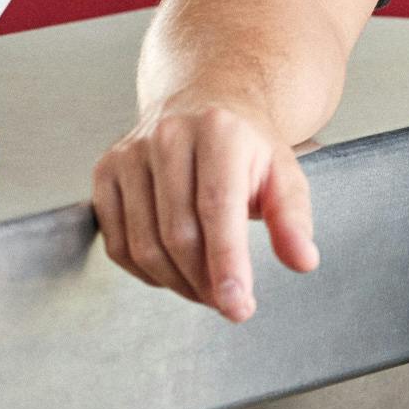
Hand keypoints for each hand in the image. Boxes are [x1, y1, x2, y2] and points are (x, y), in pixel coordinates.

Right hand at [91, 100, 320, 322]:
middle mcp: (169, 136)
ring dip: (178, 284)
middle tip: (230, 303)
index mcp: (220, 131)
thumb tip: (303, 261)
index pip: (218, 208)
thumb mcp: (283, 173)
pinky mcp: (105, 172)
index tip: (238, 305)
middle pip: (179, 233)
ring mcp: (130, 154)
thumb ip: (292, 218)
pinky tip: (173, 273)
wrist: (203, 103)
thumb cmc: (244, 147)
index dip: (227, 263)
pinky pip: (117, 244)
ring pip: (145, 245)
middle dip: (206, 282)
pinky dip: (146, 273)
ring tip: (206, 290)